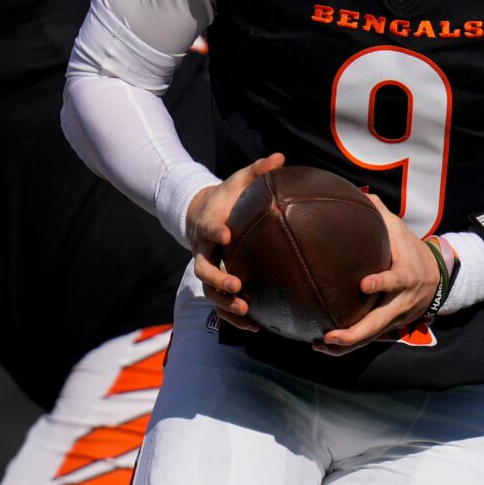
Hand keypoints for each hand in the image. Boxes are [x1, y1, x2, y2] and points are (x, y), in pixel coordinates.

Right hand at [184, 153, 283, 330]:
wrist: (205, 215)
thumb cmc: (229, 197)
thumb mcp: (240, 181)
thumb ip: (258, 171)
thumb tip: (280, 157)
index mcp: (210, 225)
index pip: (209, 229)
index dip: (215, 232)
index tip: (227, 235)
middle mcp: (205, 251)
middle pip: (203, 269)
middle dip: (219, 279)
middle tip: (237, 284)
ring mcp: (209, 269)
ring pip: (210, 292)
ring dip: (226, 303)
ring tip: (246, 311)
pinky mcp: (216, 283)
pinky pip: (221, 304)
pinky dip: (234, 318)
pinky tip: (255, 327)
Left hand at [317, 193, 446, 353]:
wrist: (438, 278)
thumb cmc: (411, 250)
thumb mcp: (400, 230)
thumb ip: (379, 214)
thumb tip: (357, 192)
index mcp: (406, 275)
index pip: (395, 280)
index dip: (381, 283)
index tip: (364, 285)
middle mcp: (401, 301)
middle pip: (379, 322)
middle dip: (354, 332)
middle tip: (329, 335)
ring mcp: (396, 317)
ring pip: (371, 337)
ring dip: (346, 345)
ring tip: (319, 346)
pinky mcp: (390, 326)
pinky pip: (368, 339)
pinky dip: (347, 346)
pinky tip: (324, 346)